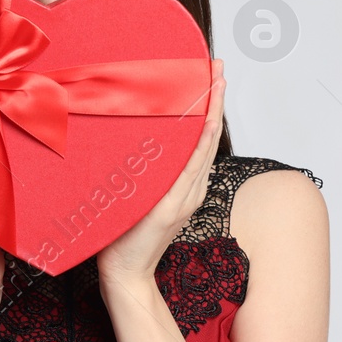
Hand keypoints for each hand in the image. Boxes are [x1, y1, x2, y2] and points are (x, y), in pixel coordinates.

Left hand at [96, 58, 224, 287]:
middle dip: (215, 100)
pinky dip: (199, 145)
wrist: (122, 273)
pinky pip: (188, 170)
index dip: (209, 109)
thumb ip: (146, 175)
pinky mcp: (168, 208)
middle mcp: (190, 190)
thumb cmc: (125, 235)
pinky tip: (205, 123)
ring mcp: (182, 199)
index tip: (211, 79)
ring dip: (212, 113)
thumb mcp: (139, 195)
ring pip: (203, 148)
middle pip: (208, 137)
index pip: (201, 140)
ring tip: (216, 84)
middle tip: (219, 68)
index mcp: (185, 187)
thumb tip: (138, 144)